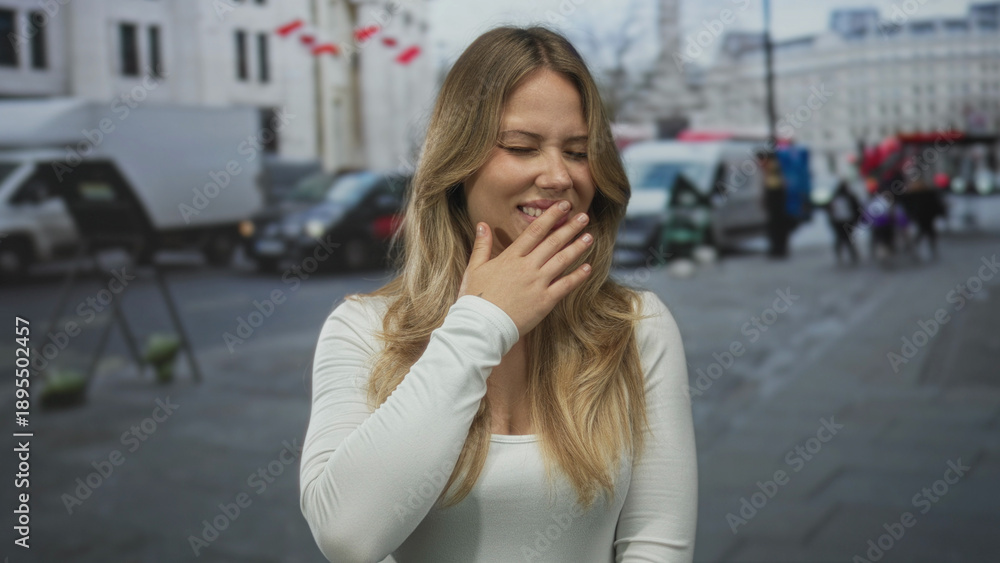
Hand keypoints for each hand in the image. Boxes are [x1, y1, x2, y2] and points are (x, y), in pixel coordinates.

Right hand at [457, 201, 593, 336]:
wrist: (481, 326)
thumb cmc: (474, 298)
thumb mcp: (474, 268)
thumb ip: (481, 245)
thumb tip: (482, 224)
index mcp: (510, 257)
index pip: (535, 231)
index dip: (551, 217)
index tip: (563, 206)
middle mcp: (527, 267)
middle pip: (552, 243)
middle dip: (570, 228)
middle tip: (584, 217)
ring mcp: (537, 284)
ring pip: (562, 261)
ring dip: (577, 247)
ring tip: (589, 237)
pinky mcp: (544, 302)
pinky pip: (565, 286)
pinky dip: (577, 276)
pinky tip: (588, 268)